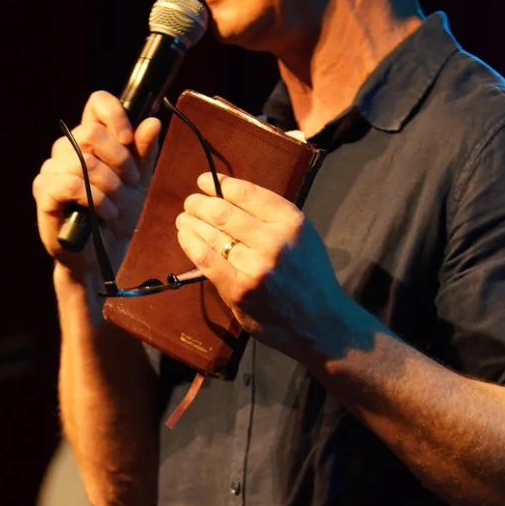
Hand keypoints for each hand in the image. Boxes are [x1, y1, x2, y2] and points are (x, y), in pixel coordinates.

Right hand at [34, 90, 161, 269]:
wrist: (105, 255)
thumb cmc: (117, 216)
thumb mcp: (139, 181)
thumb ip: (144, 152)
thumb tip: (152, 122)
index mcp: (89, 140)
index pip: (95, 103)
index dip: (114, 113)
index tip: (129, 138)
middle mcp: (66, 150)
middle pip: (91, 132)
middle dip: (120, 161)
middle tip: (131, 184)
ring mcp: (51, 171)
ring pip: (83, 160)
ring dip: (110, 186)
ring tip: (117, 206)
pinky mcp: (44, 194)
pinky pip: (70, 184)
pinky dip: (95, 200)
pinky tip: (104, 214)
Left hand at [173, 181, 373, 368]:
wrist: (320, 323)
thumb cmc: (308, 277)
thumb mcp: (302, 237)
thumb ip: (272, 219)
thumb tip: (229, 198)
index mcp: (291, 222)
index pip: (247, 194)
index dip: (220, 184)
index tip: (205, 182)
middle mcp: (274, 240)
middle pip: (224, 212)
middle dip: (200, 204)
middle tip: (190, 203)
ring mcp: (255, 266)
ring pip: (212, 234)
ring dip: (192, 223)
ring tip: (184, 219)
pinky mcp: (238, 289)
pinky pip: (206, 259)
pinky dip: (191, 244)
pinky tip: (185, 238)